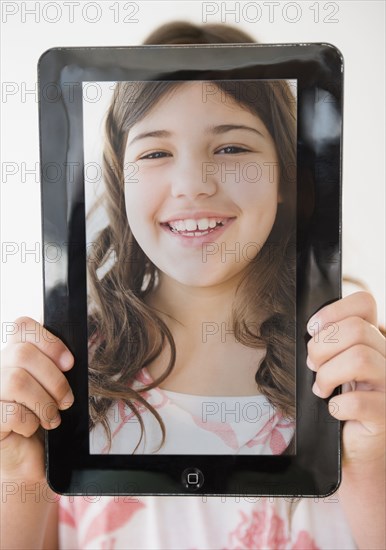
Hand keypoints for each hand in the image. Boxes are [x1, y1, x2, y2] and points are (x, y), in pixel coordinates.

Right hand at [0, 317, 73, 481]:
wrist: (30, 460)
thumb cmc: (43, 420)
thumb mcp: (53, 387)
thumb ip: (56, 366)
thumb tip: (70, 359)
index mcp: (12, 355)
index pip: (22, 326)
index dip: (49, 341)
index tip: (69, 363)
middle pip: (23, 353)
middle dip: (54, 379)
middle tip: (65, 400)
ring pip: (17, 380)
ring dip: (44, 402)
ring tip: (51, 418)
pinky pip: (10, 411)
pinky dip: (29, 422)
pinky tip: (30, 429)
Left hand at [306, 291, 384, 465]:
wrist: (354, 451)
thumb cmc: (339, 403)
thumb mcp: (332, 366)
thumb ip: (328, 344)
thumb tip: (309, 329)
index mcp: (373, 340)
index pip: (364, 303)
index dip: (333, 311)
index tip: (313, 330)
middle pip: (356, 329)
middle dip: (322, 348)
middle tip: (313, 367)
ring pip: (360, 358)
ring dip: (328, 375)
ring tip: (321, 390)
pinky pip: (361, 401)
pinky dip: (340, 406)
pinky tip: (335, 411)